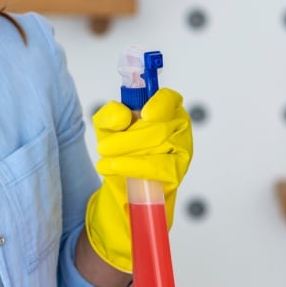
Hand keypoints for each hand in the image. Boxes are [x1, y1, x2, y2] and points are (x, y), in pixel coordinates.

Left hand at [84, 88, 192, 272]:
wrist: (122, 187)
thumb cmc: (119, 152)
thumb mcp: (106, 129)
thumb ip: (109, 116)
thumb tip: (122, 116)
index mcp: (164, 109)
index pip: (170, 98)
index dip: (159, 104)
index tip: (143, 114)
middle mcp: (178, 126)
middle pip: (155, 126)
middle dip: (124, 138)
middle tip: (103, 147)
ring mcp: (182, 148)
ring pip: (156, 144)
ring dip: (125, 153)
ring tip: (105, 160)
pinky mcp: (178, 170)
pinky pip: (159, 167)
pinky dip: (134, 167)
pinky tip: (115, 167)